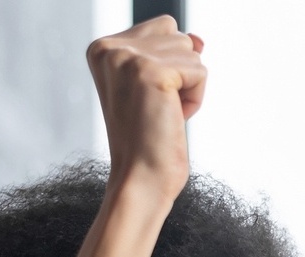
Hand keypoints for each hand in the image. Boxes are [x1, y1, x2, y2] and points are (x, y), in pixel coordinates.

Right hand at [87, 16, 206, 204]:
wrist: (141, 179)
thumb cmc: (149, 142)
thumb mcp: (158, 89)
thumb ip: (172, 54)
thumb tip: (199, 39)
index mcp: (103, 48)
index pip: (163, 28)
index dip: (171, 67)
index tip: (150, 100)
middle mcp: (111, 47)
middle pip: (179, 36)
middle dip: (182, 76)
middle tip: (158, 110)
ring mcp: (129, 58)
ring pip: (192, 52)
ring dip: (189, 89)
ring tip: (164, 115)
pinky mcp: (152, 73)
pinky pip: (200, 72)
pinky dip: (195, 100)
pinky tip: (173, 118)